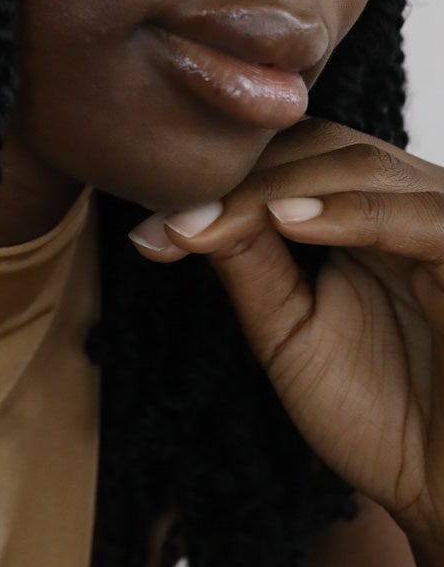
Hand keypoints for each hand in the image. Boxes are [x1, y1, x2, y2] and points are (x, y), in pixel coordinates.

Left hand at [128, 117, 443, 552]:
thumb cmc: (382, 419)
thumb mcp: (291, 333)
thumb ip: (250, 265)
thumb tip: (179, 211)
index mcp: (370, 217)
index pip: (292, 158)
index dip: (221, 181)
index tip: (151, 230)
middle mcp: (412, 206)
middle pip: (320, 147)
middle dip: (239, 180)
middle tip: (172, 222)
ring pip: (360, 167)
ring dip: (277, 187)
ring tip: (211, 219)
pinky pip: (421, 217)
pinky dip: (352, 212)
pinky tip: (289, 219)